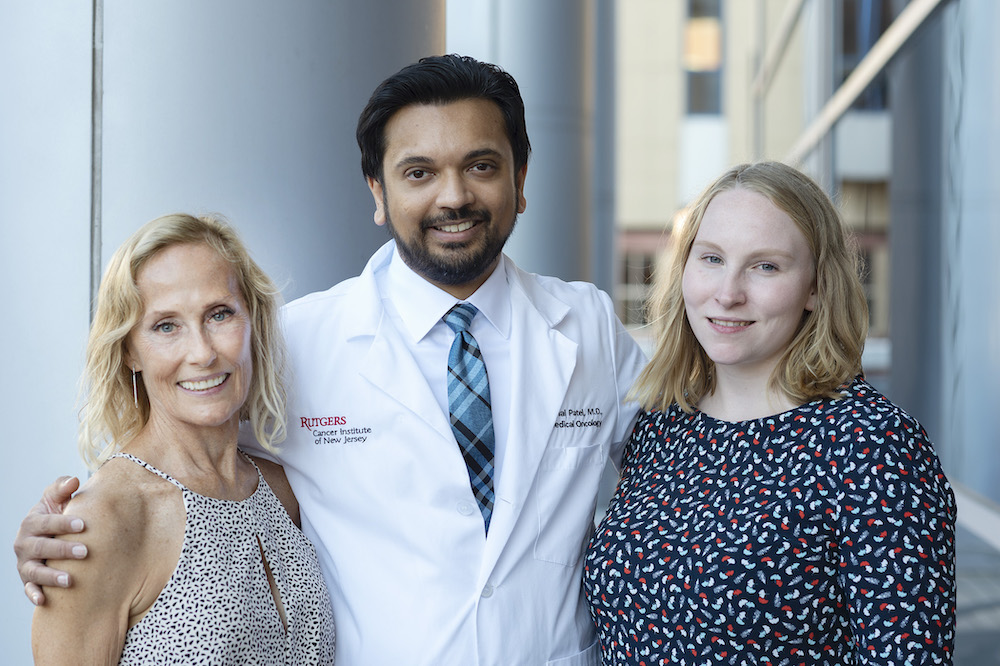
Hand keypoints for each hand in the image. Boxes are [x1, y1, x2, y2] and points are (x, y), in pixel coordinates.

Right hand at [14, 477, 86, 605]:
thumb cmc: (57, 514)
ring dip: (51, 577)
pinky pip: (29, 589)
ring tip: (69, 580)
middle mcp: (24, 544)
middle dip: (62, 550)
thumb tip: (73, 480)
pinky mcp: (28, 580)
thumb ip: (62, 488)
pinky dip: (33, 595)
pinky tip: (43, 600)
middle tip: (85, 551)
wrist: (49, 535)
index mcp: (31, 523)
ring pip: (35, 571)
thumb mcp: (57, 499)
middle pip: (42, 548)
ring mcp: (25, 564)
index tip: (83, 525)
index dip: (63, 523)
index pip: (45, 523)